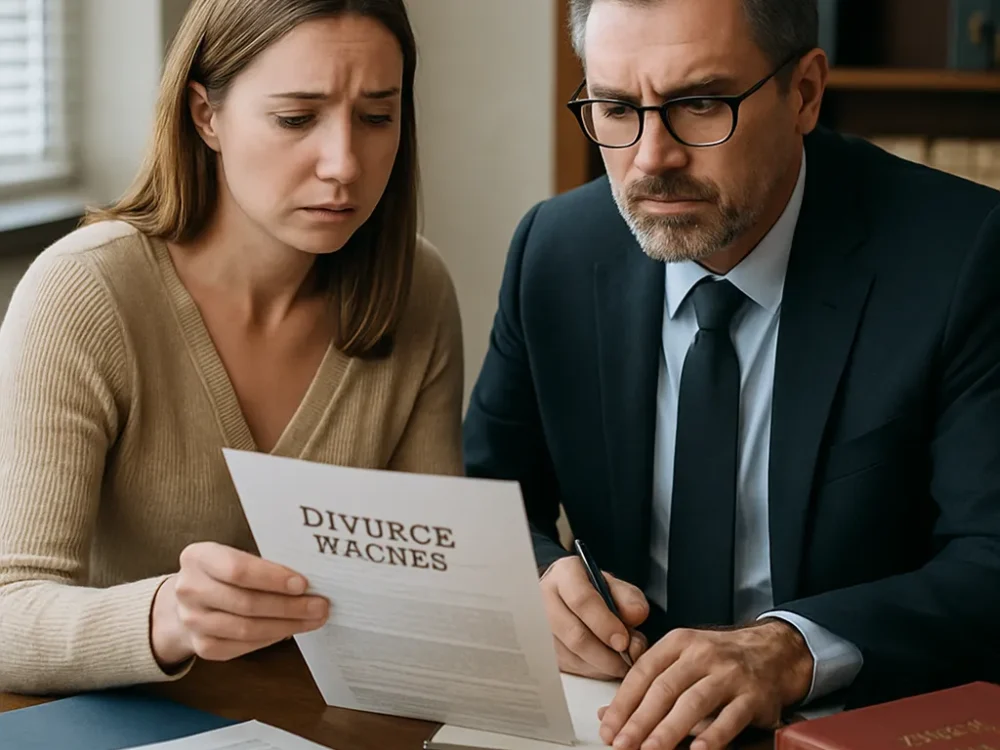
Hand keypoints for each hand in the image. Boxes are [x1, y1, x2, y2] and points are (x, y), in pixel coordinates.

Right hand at [151, 542, 328, 666]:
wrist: (188, 601)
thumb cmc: (223, 573)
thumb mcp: (233, 555)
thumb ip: (262, 563)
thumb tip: (308, 579)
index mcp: (198, 558)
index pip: (238, 569)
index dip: (272, 578)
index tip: (303, 584)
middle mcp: (189, 590)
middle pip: (246, 603)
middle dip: (289, 606)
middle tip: (320, 605)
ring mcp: (193, 621)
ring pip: (246, 629)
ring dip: (286, 625)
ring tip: (313, 619)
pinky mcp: (202, 646)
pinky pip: (243, 646)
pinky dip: (271, 638)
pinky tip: (290, 630)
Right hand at [541, 556, 649, 679]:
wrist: (570, 597)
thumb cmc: (593, 592)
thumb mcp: (615, 587)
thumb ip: (629, 599)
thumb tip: (635, 615)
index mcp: (565, 574)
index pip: (581, 600)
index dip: (605, 624)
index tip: (623, 641)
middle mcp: (545, 598)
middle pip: (574, 634)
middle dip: (605, 654)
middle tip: (626, 660)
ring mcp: (539, 625)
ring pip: (570, 656)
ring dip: (600, 666)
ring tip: (620, 662)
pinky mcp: (541, 649)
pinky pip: (568, 668)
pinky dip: (591, 671)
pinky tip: (604, 665)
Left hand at [597, 621, 812, 749]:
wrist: (773, 652)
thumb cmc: (719, 659)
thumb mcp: (681, 659)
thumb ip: (647, 685)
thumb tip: (607, 715)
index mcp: (679, 643)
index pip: (644, 672)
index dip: (624, 702)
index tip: (609, 727)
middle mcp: (703, 654)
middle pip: (665, 689)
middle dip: (640, 720)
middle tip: (623, 744)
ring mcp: (729, 674)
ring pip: (694, 702)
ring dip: (668, 730)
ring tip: (650, 749)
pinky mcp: (753, 696)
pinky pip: (730, 717)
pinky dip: (713, 736)